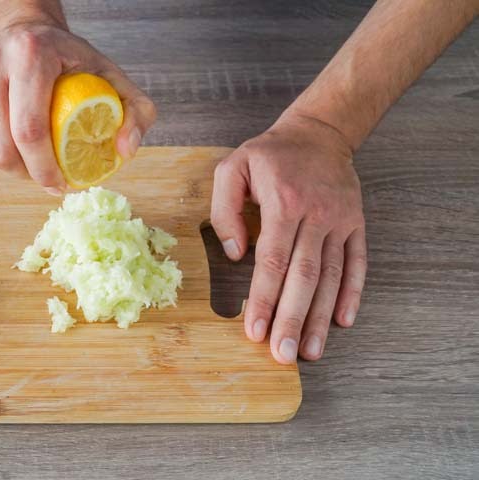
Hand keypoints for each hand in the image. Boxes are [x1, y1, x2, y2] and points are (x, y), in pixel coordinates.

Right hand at [0, 22, 155, 194]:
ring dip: (12, 168)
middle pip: (0, 146)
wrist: (24, 31)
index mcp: (30, 54)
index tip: (62, 185)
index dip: (44, 168)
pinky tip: (17, 146)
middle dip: (27, 175)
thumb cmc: (71, 61)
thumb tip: (124, 151)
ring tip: (35, 162)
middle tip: (49, 179)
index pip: (30, 128)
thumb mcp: (114, 79)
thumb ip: (136, 112)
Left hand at [211, 114, 366, 363]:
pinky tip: (342, 321)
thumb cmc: (269, 155)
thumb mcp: (232, 168)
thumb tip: (235, 253)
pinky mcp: (356, 225)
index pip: (272, 261)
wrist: (320, 132)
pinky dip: (352, 294)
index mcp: (283, 203)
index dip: (263, 298)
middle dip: (292, 319)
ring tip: (310, 351)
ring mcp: (340, 221)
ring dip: (321, 317)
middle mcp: (316, 215)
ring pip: (332, 277)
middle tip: (282, 354)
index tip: (254, 330)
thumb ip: (224, 209)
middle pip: (304, 276)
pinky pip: (357, 264)